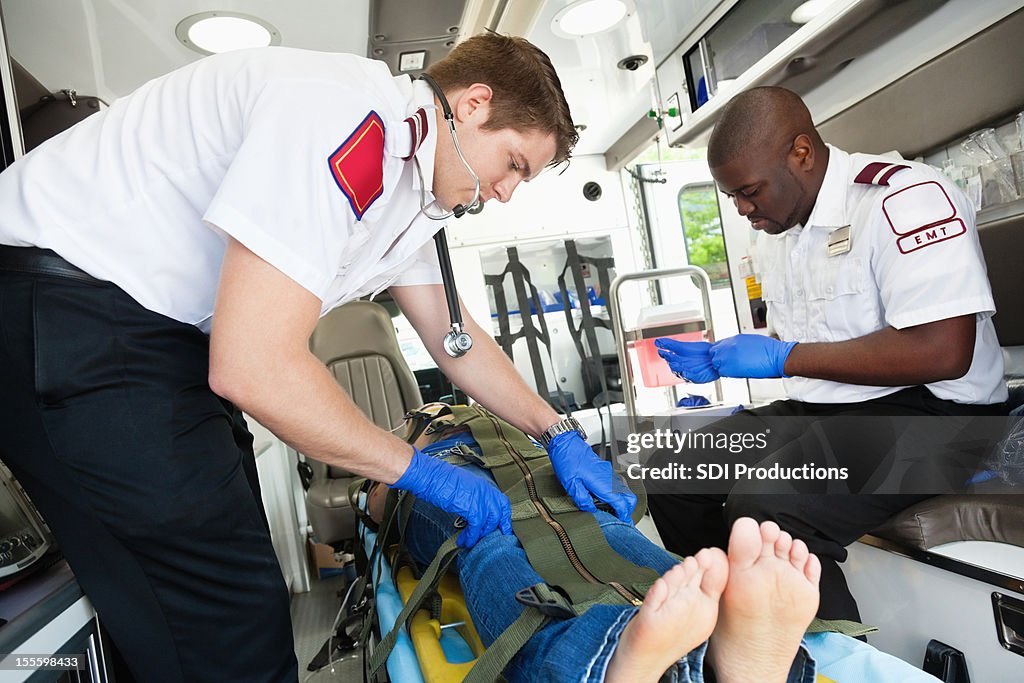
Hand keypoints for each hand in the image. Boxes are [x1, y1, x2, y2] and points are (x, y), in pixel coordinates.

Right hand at [394, 448, 512, 547]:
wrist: (430, 476)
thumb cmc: (440, 480)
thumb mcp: (462, 487)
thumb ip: (471, 498)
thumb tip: (472, 512)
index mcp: (483, 485)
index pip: (502, 502)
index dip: (505, 517)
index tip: (505, 528)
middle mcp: (485, 491)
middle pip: (498, 514)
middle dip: (494, 529)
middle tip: (488, 540)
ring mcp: (480, 498)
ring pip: (489, 522)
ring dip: (479, 535)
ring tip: (469, 541)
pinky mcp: (472, 506)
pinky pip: (477, 526)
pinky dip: (471, 536)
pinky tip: (464, 540)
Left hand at [547, 431, 635, 520]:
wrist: (566, 442)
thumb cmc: (567, 460)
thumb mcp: (570, 483)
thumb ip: (582, 499)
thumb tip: (591, 509)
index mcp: (603, 484)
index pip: (621, 503)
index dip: (623, 515)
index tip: (622, 523)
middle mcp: (609, 479)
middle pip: (629, 497)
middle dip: (627, 510)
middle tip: (620, 518)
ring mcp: (608, 473)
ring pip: (624, 490)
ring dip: (622, 502)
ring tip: (613, 511)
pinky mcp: (605, 470)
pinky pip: (617, 484)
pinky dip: (617, 494)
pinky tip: (605, 498)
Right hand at [655, 338, 718, 383]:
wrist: (715, 357)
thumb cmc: (701, 353)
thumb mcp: (684, 347)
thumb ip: (670, 344)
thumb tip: (658, 341)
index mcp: (677, 359)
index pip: (668, 357)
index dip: (665, 354)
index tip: (662, 351)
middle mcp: (681, 366)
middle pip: (673, 365)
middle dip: (671, 361)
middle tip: (668, 356)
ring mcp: (688, 373)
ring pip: (679, 372)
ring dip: (677, 368)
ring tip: (674, 364)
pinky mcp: (696, 377)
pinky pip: (690, 377)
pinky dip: (687, 374)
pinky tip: (685, 371)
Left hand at [710, 334, 797, 378]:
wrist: (777, 357)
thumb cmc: (770, 350)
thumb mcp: (751, 341)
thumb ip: (738, 345)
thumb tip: (735, 350)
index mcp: (735, 339)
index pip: (718, 344)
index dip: (720, 351)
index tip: (724, 356)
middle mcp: (730, 346)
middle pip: (714, 353)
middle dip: (719, 358)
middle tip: (727, 363)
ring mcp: (729, 356)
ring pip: (716, 363)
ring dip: (722, 366)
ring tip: (734, 368)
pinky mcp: (731, 367)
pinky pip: (722, 371)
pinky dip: (726, 373)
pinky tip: (736, 372)